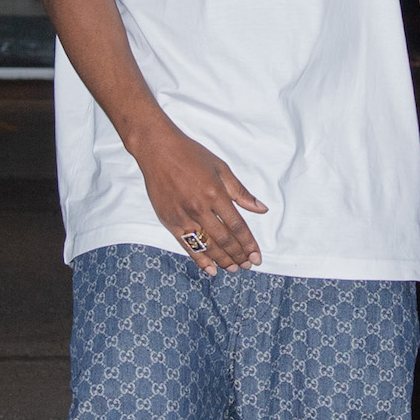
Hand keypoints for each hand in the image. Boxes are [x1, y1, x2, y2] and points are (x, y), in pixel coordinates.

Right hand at [132, 123, 265, 275]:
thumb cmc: (191, 155)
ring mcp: (183, 216)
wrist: (157, 150)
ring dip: (223, 260)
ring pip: (207, 246)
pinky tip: (211, 269)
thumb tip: (262, 209)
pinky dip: (200, 259)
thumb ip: (241, 192)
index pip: (237, 226)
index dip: (248, 244)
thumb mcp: (221, 168)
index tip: (257, 256)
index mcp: (215, 194)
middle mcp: (199, 208)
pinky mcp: (169, 222)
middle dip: (238, 255)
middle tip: (248, 266)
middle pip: (224, 239)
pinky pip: (187, 246)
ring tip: (234, 269)